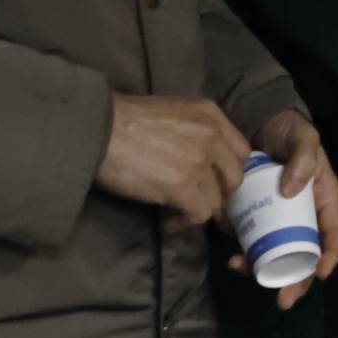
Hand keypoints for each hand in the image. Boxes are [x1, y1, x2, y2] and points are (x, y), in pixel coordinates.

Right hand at [94, 94, 253, 226]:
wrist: (97, 129)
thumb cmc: (123, 120)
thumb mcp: (171, 113)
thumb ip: (193, 132)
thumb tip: (201, 163)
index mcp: (210, 114)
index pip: (239, 151)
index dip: (228, 172)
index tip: (215, 185)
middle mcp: (211, 135)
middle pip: (234, 177)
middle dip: (219, 195)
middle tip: (200, 204)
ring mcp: (199, 161)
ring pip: (216, 200)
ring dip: (198, 211)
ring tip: (176, 215)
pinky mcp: (183, 185)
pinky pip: (198, 214)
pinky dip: (184, 223)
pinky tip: (168, 223)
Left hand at [232, 111, 337, 311]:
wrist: (259, 124)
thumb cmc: (289, 131)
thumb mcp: (303, 137)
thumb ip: (303, 157)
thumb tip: (291, 190)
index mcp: (325, 199)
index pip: (333, 232)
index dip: (330, 255)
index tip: (321, 273)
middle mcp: (305, 216)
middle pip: (307, 254)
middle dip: (297, 280)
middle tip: (283, 299)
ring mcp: (280, 221)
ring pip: (279, 255)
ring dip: (267, 272)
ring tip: (245, 272)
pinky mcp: (258, 220)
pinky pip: (257, 244)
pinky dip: (247, 257)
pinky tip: (234, 259)